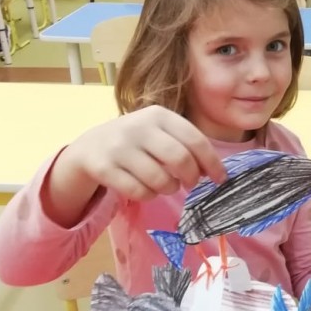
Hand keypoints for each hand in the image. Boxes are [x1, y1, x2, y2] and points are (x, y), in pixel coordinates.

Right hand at [44, 106, 226, 227]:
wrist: (89, 146)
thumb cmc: (136, 141)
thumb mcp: (159, 132)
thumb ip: (185, 145)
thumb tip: (217, 171)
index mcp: (158, 115)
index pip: (194, 138)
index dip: (212, 162)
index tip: (221, 178)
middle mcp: (138, 127)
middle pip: (179, 159)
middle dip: (191, 177)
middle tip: (191, 184)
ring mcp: (119, 147)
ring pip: (159, 179)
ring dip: (169, 188)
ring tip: (166, 185)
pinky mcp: (103, 167)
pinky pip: (139, 191)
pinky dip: (149, 196)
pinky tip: (147, 189)